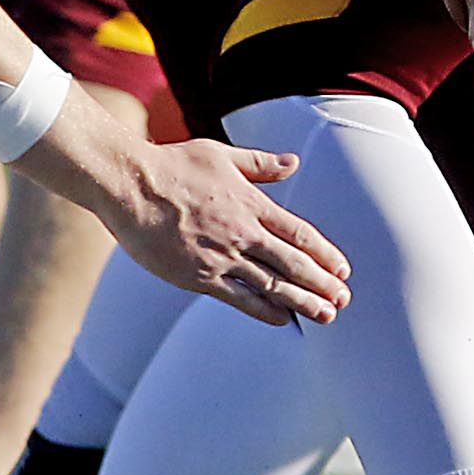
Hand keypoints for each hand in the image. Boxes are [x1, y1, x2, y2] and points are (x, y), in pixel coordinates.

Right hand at [81, 137, 351, 325]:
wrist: (131, 186)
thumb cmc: (172, 166)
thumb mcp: (221, 155)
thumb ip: (260, 164)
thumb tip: (292, 162)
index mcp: (252, 204)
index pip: (300, 234)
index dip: (325, 254)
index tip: (342, 269)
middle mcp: (243, 233)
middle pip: (294, 263)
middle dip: (322, 283)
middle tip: (342, 300)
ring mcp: (223, 257)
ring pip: (273, 285)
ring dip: (302, 302)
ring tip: (325, 315)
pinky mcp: (199, 276)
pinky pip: (239, 299)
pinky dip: (263, 311)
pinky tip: (281, 320)